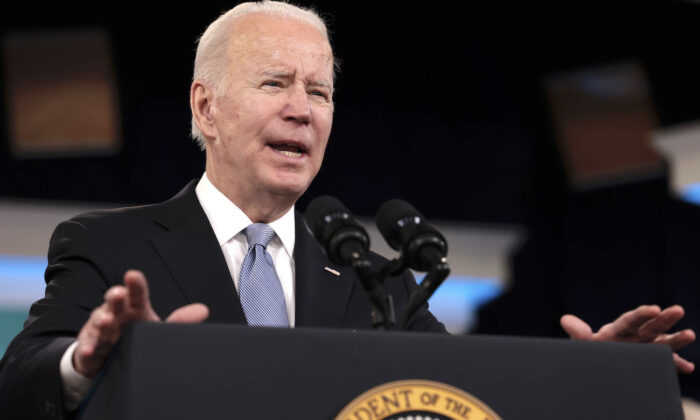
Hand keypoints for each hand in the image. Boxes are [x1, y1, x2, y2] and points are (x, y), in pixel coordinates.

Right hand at [73, 270, 208, 377]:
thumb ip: (179, 320)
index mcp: (136, 308)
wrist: (109, 356)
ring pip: (100, 321)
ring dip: (103, 321)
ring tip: (108, 321)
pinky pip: (88, 346)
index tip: (133, 275)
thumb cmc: (135, 335)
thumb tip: (203, 310)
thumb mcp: (157, 328)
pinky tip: (90, 350)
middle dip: (115, 297)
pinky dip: (88, 348)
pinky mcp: (90, 345)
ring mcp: (102, 329)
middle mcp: (117, 314)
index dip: (135, 284)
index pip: (137, 293)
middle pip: (115, 302)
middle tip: (118, 294)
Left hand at [561, 305, 694, 373]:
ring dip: (676, 339)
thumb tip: (565, 319)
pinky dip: (675, 364)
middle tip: (678, 309)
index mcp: (618, 329)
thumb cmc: (591, 351)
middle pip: (650, 326)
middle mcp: (635, 336)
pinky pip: (664, 363)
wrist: (596, 365)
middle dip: (664, 319)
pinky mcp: (650, 361)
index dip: (642, 314)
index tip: (653, 308)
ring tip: (690, 334)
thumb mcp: (584, 343)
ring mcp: (644, 348)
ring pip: (662, 342)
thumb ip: (579, 332)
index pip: (631, 319)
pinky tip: (689, 367)